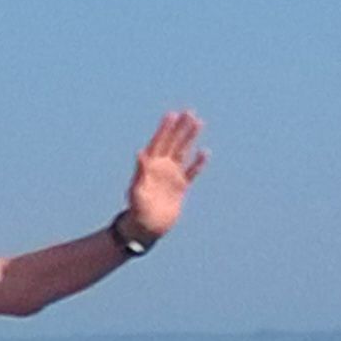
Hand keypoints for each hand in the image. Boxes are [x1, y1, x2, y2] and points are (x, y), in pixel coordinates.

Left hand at [123, 111, 207, 241]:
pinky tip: (204, 152)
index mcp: (149, 166)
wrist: (147, 227)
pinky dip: (198, 162)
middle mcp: (161, 168)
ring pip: (183, 152)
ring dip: (189, 138)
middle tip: (189, 112)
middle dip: (180, 128)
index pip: (158, 143)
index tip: (171, 115)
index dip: (164, 129)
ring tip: (198, 123)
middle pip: (172, 143)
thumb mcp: (136, 190)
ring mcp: (171, 176)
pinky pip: (191, 172)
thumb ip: (140, 171)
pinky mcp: (180, 187)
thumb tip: (140, 153)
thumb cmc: (137, 210)